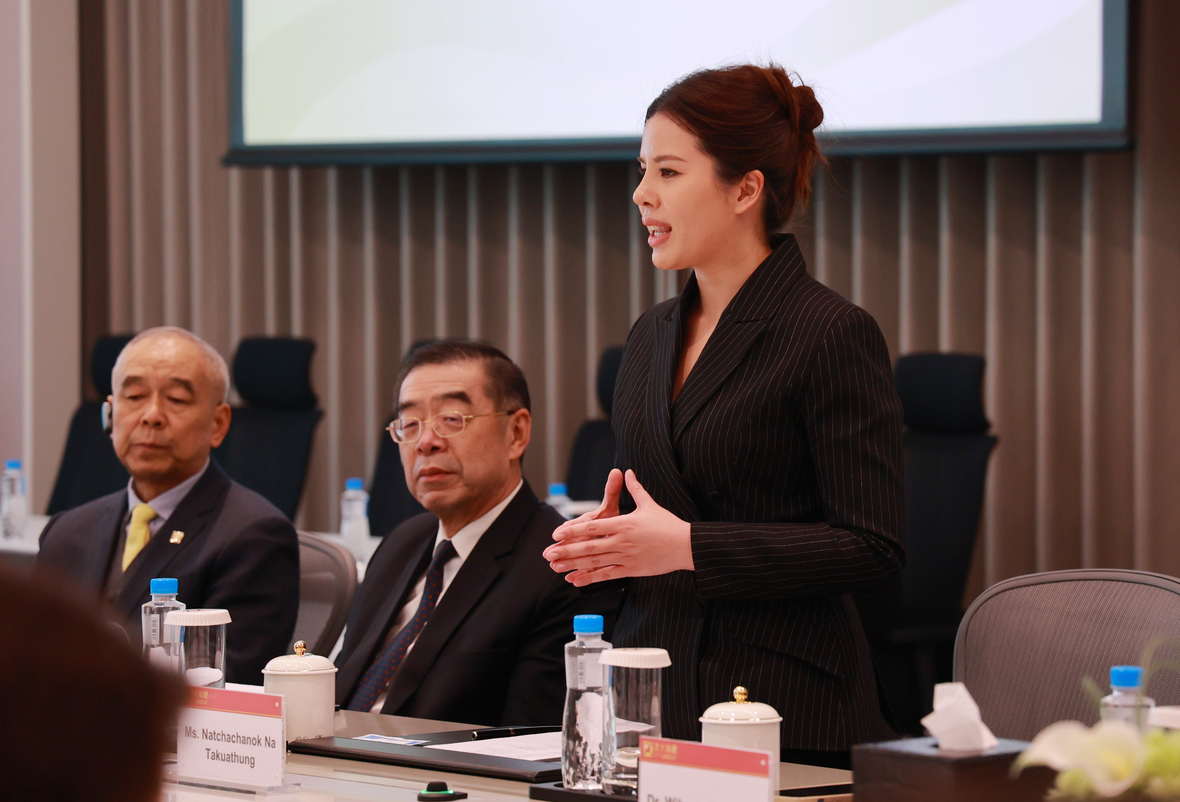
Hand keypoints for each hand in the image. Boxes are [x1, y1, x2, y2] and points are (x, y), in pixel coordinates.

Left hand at [543, 469, 692, 585]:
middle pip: (588, 547)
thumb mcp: (649, 504)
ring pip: (594, 562)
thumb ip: (635, 488)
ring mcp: (626, 557)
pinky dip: (590, 578)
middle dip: (566, 551)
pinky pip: (607, 575)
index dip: (573, 531)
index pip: (592, 527)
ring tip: (556, 567)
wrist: (685, 545)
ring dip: (573, 565)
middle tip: (547, 554)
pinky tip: (576, 580)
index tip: (557, 533)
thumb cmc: (667, 524)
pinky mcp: (631, 570)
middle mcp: (621, 541)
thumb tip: (627, 472)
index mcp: (623, 524)